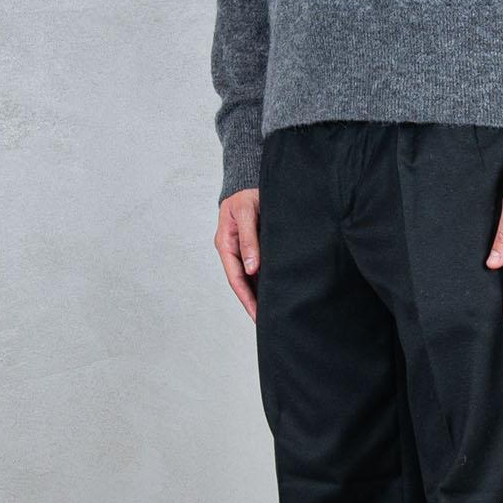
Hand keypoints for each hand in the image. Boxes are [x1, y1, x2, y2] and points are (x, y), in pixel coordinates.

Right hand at [215, 187, 260, 320]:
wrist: (251, 180)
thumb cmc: (246, 194)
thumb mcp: (246, 213)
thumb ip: (248, 239)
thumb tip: (251, 268)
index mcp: (226, 244)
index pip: (236, 279)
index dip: (247, 299)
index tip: (258, 315)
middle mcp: (233, 250)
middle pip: (243, 283)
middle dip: (253, 303)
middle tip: (267, 323)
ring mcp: (244, 249)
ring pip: (251, 277)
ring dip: (260, 294)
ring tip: (273, 313)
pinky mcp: (255, 245)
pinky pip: (260, 268)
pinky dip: (266, 281)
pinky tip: (276, 291)